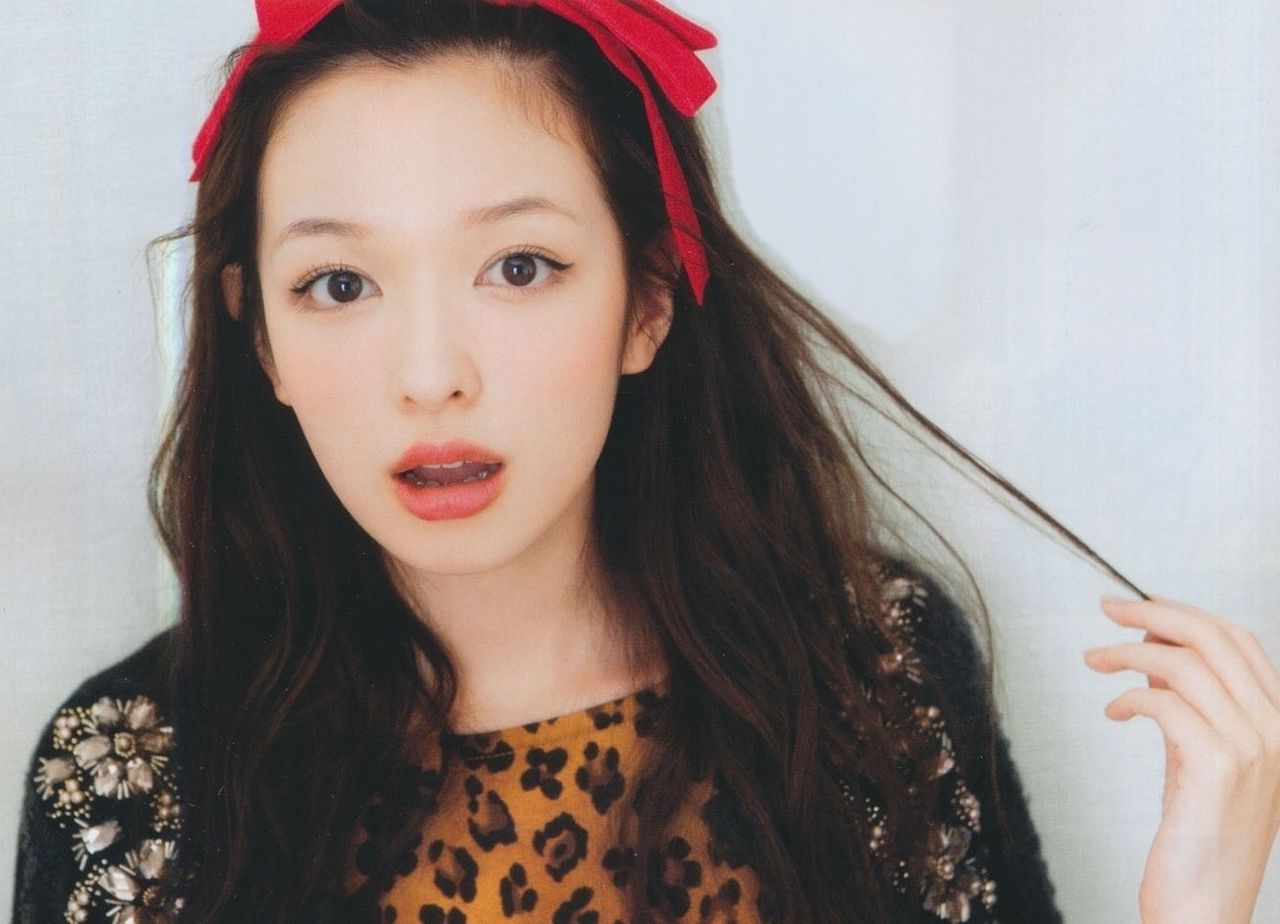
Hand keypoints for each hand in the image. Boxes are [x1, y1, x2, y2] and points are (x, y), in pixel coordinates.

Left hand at [1083, 594, 1279, 923]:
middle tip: (1108, 609)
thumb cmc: (1200, 833)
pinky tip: (1113, 711)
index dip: (1185, 613)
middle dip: (1154, 612)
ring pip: (1185, 663)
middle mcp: (1275, 730)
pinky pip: (1164, 702)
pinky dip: (1129, 697)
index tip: (1139, 607)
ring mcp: (1253, 747)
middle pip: (1215, 638)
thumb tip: (1155, 657)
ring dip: (1128, 651)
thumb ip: (1190, 705)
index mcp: (1279, 723)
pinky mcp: (1219, 766)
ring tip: (1096, 660)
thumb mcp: (1199, 755)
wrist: (1204, 902)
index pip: (1240, 641)